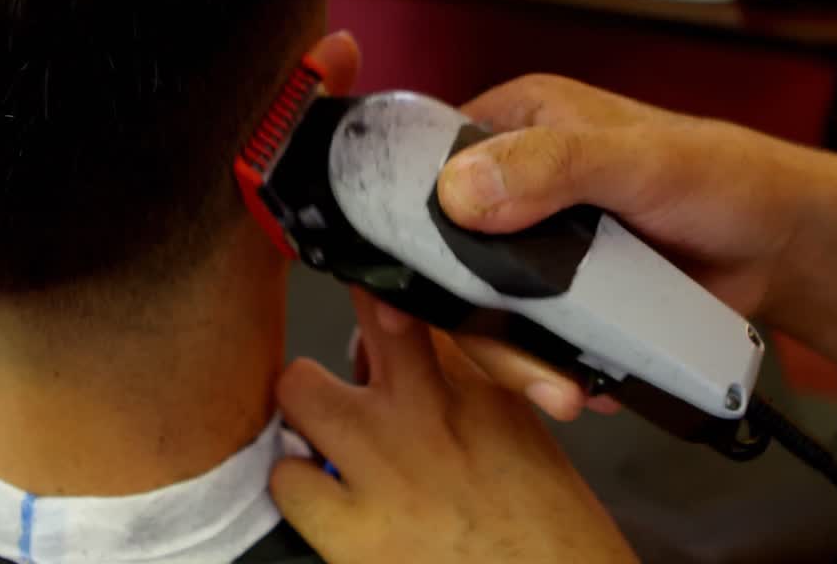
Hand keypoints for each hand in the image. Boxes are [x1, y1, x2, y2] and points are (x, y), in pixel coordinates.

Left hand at [271, 290, 636, 563]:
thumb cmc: (551, 537)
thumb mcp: (523, 438)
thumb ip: (469, 389)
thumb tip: (411, 359)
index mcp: (483, 387)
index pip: (425, 304)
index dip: (398, 300)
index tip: (386, 304)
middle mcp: (428, 412)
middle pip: (366, 316)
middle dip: (355, 326)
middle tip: (354, 358)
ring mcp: (384, 467)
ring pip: (299, 389)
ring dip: (307, 405)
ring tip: (322, 428)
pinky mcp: (353, 531)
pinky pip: (286, 478)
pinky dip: (295, 483)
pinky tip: (321, 493)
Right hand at [433, 74, 836, 458]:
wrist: (782, 245)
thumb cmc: (721, 174)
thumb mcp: (636, 159)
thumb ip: (552, 167)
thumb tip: (460, 193)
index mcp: (512, 127)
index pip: (422, 173)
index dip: (398, 230)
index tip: (394, 293)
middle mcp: (511, 185)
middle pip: (445, 260)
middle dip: (469, 322)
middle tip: (508, 361)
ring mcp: (535, 248)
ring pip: (483, 311)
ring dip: (514, 360)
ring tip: (562, 392)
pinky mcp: (562, 297)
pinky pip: (529, 339)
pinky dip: (549, 370)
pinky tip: (585, 384)